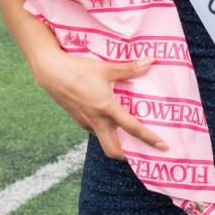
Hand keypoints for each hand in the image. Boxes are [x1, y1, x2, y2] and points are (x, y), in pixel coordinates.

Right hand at [32, 52, 166, 159]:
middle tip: (142, 151)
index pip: (132, 128)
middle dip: (128, 154)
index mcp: (107, 109)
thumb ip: (130, 67)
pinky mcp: (79, 119)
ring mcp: (86, 122)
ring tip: (129, 135)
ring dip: (116, 141)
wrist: (52, 73)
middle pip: (113, 150)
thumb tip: (151, 59)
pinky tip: (109, 118)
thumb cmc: (79, 69)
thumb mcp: (107, 68)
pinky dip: (105, 129)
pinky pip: (95, 130)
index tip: (163, 147)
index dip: (149, 139)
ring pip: (103, 140)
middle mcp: (97, 120)